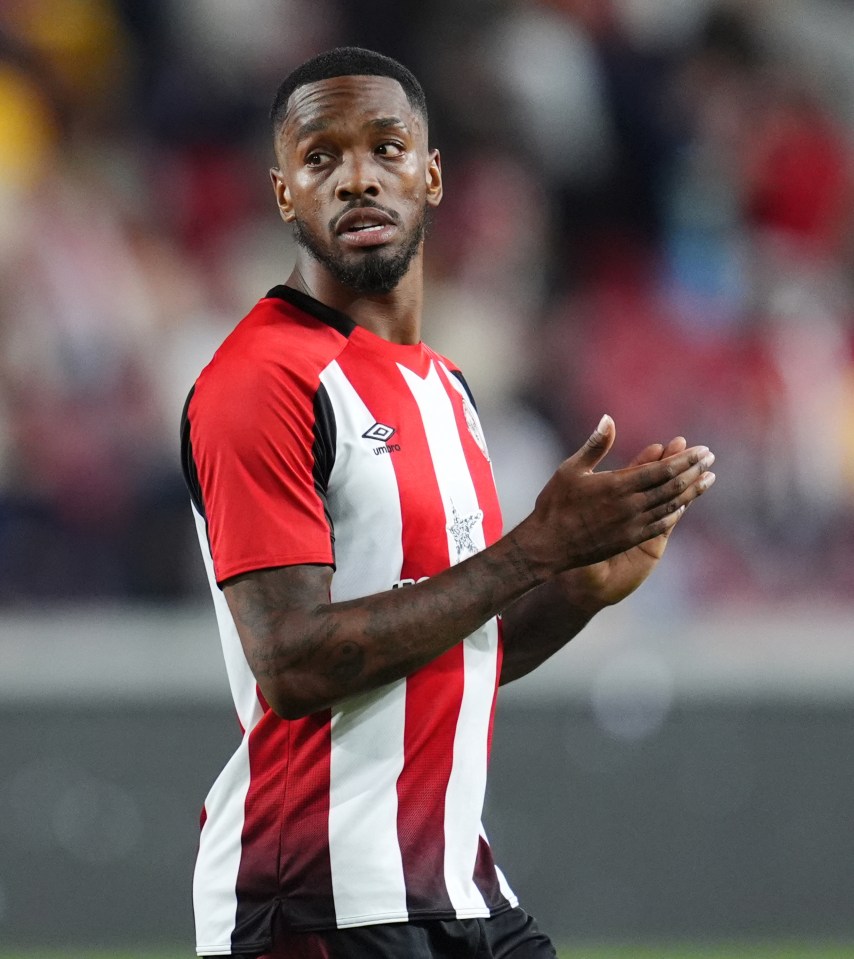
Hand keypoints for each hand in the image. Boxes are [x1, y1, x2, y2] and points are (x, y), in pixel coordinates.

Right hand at [513, 415, 714, 580]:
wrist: (548, 547)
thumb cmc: (555, 505)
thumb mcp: (571, 470)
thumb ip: (595, 446)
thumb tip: (608, 419)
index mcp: (617, 486)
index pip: (660, 470)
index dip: (684, 460)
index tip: (701, 450)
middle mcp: (629, 506)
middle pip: (671, 487)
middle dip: (693, 471)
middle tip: (711, 459)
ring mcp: (631, 525)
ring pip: (670, 506)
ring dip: (691, 492)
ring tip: (708, 480)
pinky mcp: (628, 540)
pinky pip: (659, 525)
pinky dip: (674, 513)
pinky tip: (683, 506)